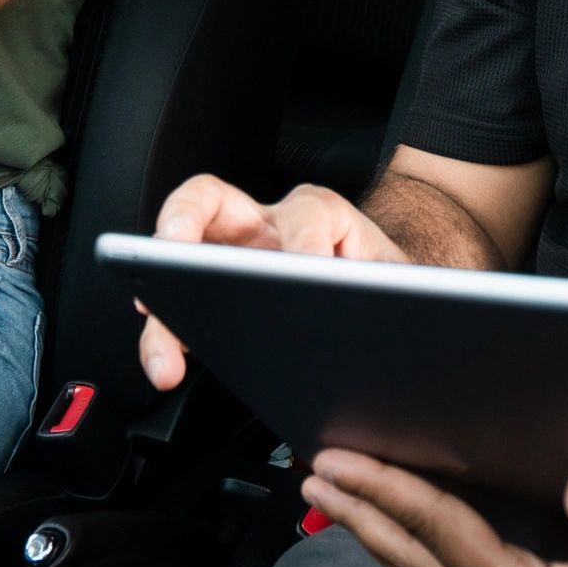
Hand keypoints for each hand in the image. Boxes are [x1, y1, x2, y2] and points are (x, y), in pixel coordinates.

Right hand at [135, 175, 409, 390]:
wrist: (390, 303)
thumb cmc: (393, 292)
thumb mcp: (407, 288)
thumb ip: (397, 294)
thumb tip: (387, 318)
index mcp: (322, 218)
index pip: (308, 211)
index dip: (306, 240)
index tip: (307, 272)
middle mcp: (266, 229)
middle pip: (209, 199)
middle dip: (182, 219)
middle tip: (172, 252)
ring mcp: (232, 261)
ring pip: (177, 260)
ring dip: (160, 301)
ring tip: (165, 353)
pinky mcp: (216, 301)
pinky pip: (178, 309)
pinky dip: (166, 335)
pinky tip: (170, 367)